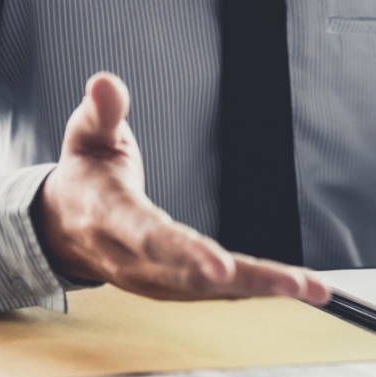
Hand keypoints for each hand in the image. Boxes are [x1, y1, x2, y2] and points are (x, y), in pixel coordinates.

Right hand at [33, 72, 328, 303]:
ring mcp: (152, 280)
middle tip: (297, 284)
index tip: (222, 267)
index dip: (187, 253)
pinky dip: (256, 291)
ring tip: (313, 288)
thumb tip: (106, 82)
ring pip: (213, 292)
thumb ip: (102, 112)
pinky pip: (217, 294)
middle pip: (194, 277)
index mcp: (112, 218)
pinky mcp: (171, 288)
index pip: (151, 238)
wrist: (62, 226)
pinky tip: (295, 288)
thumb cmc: (86, 175)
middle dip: (249, 281)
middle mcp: (133, 259)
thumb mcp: (86, 136)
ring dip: (263, 289)